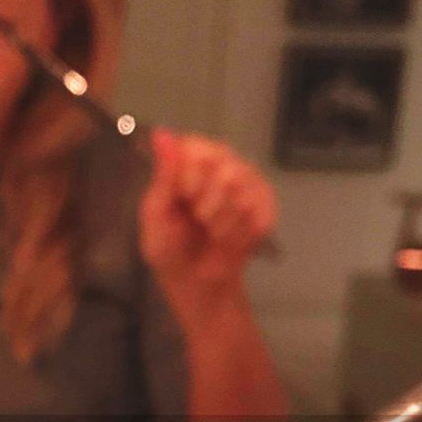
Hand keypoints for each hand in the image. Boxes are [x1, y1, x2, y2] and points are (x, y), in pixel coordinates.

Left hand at [140, 129, 276, 324]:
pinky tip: (230, 241)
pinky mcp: (265, 206)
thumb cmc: (170, 253)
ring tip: (212, 234)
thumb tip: (161, 134)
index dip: (192, 174)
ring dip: (224, 222)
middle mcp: (219, 166)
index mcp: (188, 165)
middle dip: (208, 202)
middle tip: (198, 220)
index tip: (184, 197)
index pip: (197, 146)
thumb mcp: (156, 217)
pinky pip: (261, 209)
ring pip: (245, 189)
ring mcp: (246, 183)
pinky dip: (241, 232)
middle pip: (226, 164)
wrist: (198, 287)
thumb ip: (163, 176)